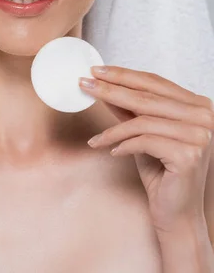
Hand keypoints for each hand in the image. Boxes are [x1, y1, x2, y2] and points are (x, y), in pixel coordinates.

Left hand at [79, 66, 213, 234]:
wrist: (178, 216)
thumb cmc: (163, 174)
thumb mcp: (143, 134)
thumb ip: (130, 110)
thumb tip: (105, 86)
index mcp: (198, 106)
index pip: (156, 82)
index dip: (124, 75)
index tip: (97, 71)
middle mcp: (205, 116)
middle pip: (147, 97)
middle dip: (111, 89)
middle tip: (85, 84)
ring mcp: (200, 135)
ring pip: (143, 120)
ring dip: (112, 129)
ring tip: (95, 138)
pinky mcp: (189, 154)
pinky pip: (144, 141)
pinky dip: (123, 145)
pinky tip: (112, 151)